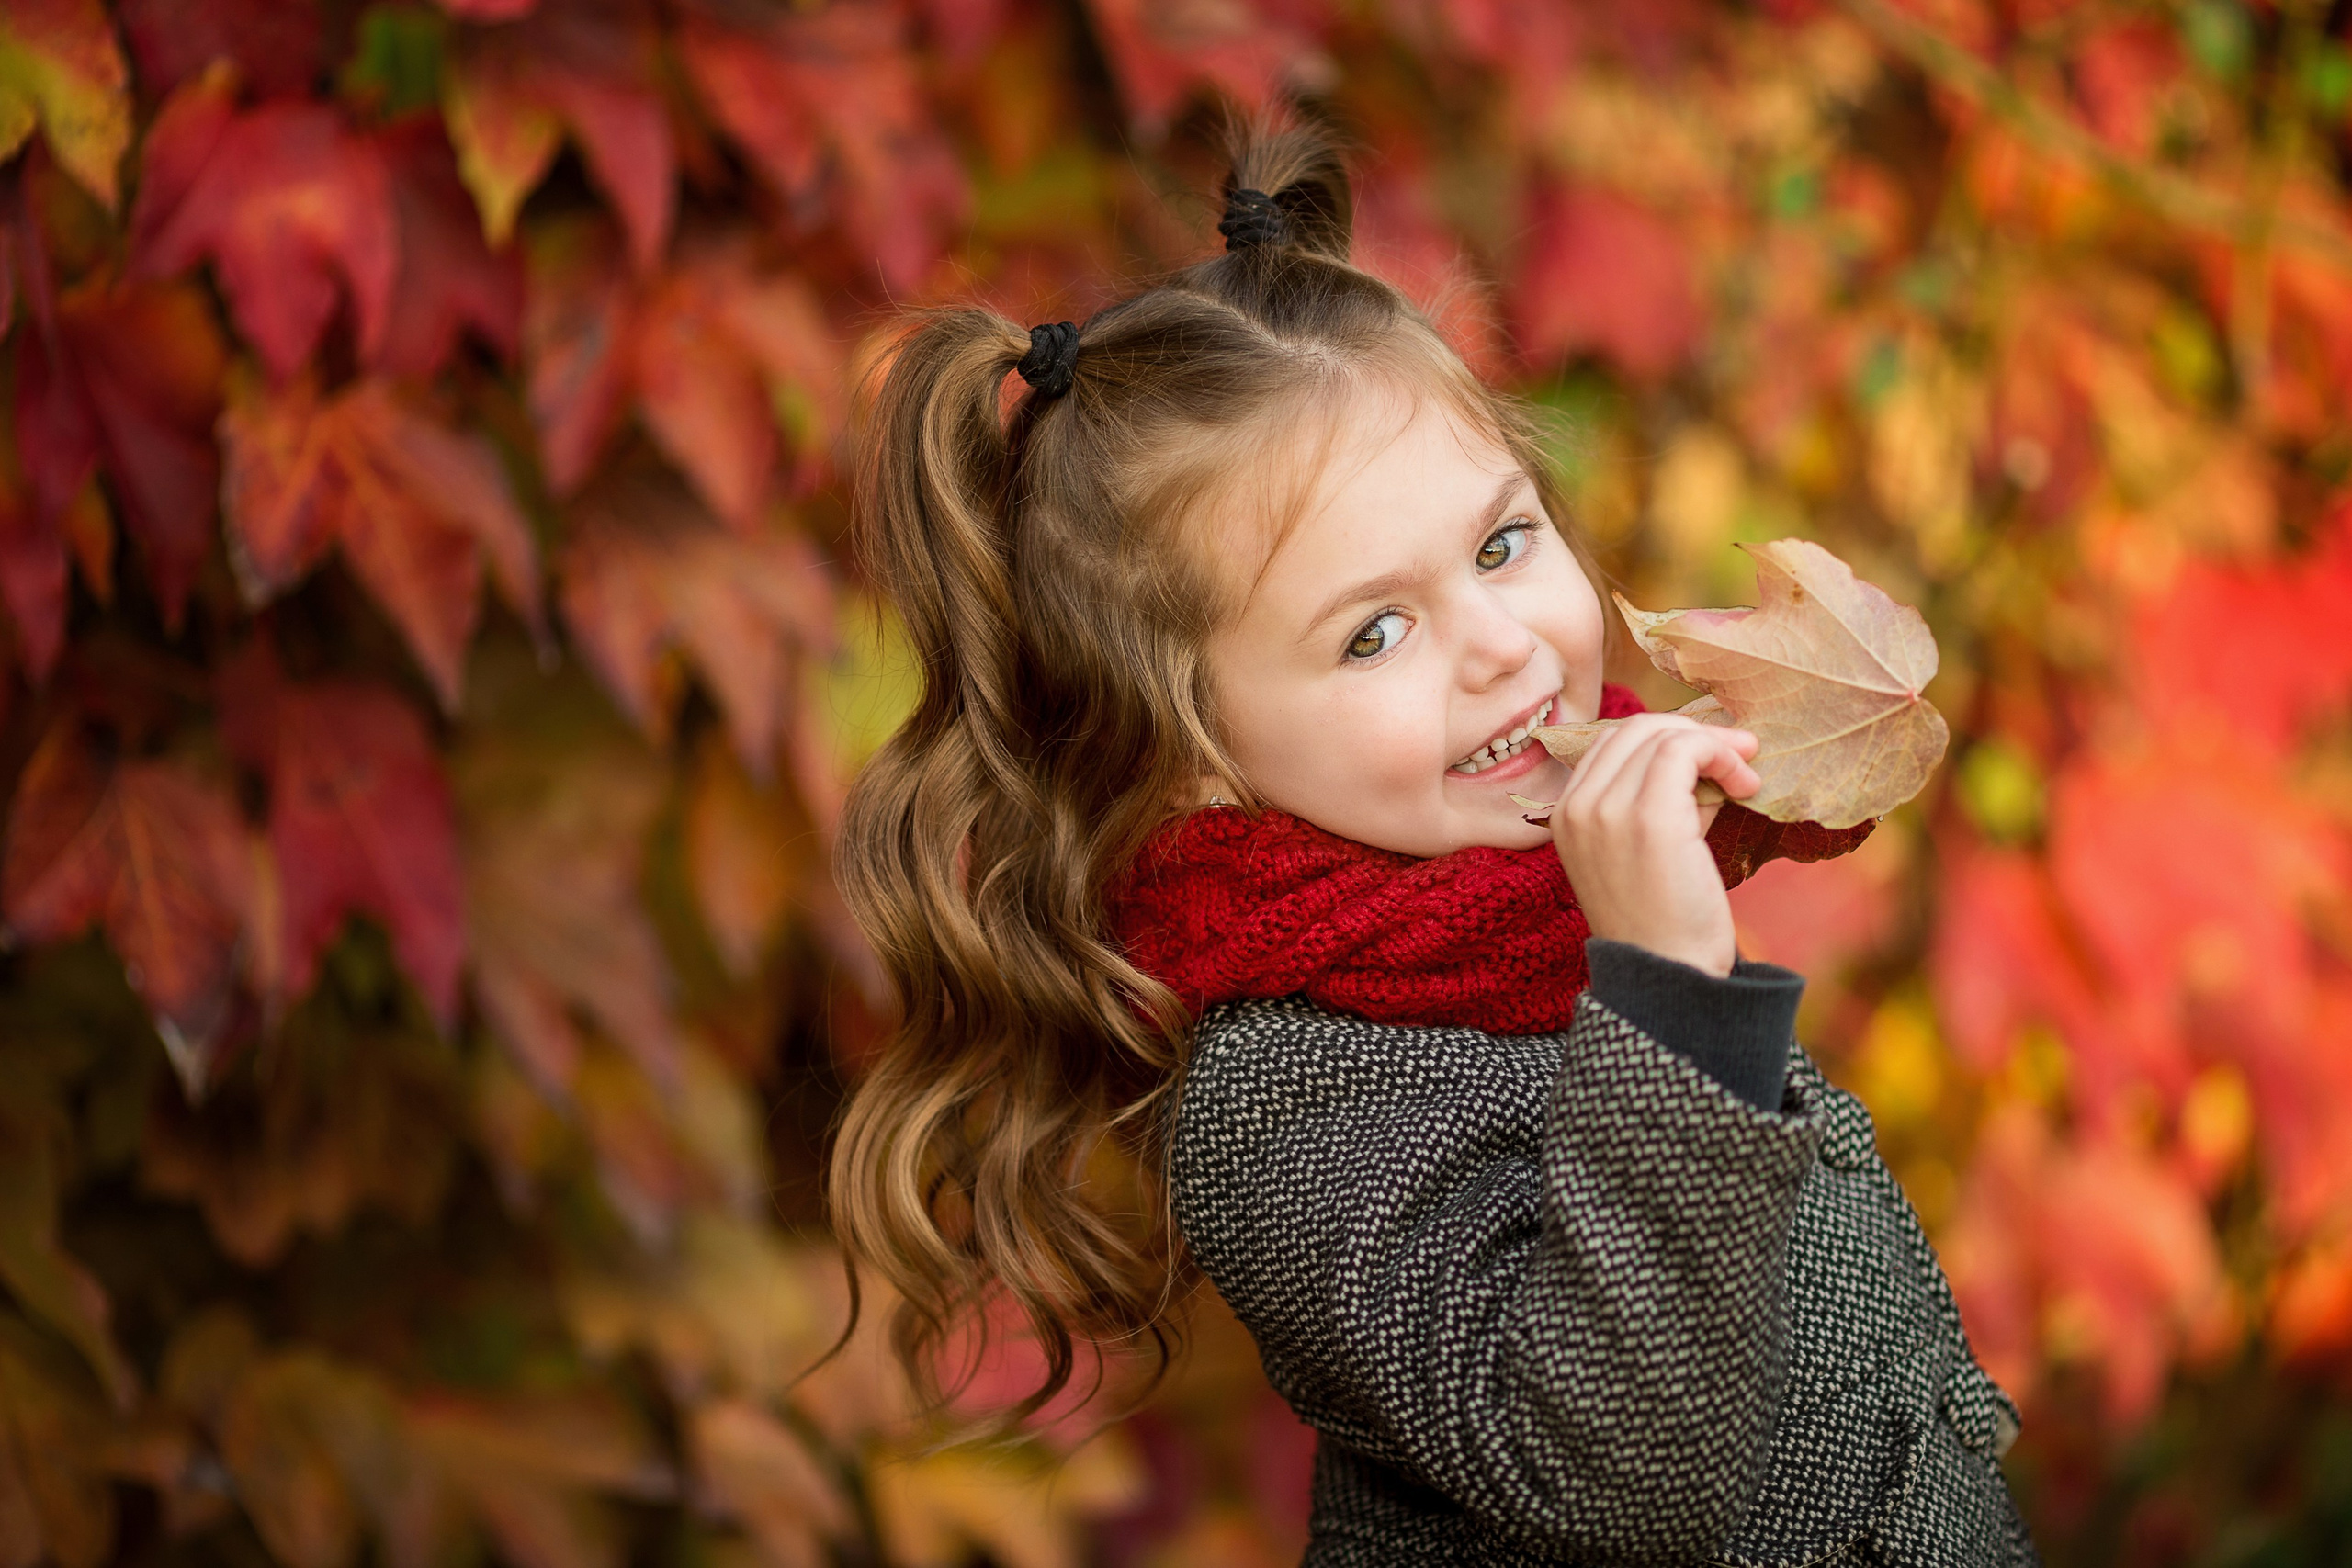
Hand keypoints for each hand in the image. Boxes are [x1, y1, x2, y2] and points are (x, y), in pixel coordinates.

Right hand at [1549, 715, 1760, 977]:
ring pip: (1662, 734)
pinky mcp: (1649, 818)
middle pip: (1636, 728)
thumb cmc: (1665, 920)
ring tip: (1747, 776)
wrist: (1669, 975)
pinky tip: (1746, 783)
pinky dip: (1721, 754)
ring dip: (1715, 744)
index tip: (1711, 756)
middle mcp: (1577, 807)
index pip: (1613, 743)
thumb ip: (1664, 802)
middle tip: (1740, 755)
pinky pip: (1684, 750)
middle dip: (1695, 733)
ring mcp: (1607, 810)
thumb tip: (1706, 760)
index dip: (1666, 738)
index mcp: (1566, 815)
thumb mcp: (1647, 850)